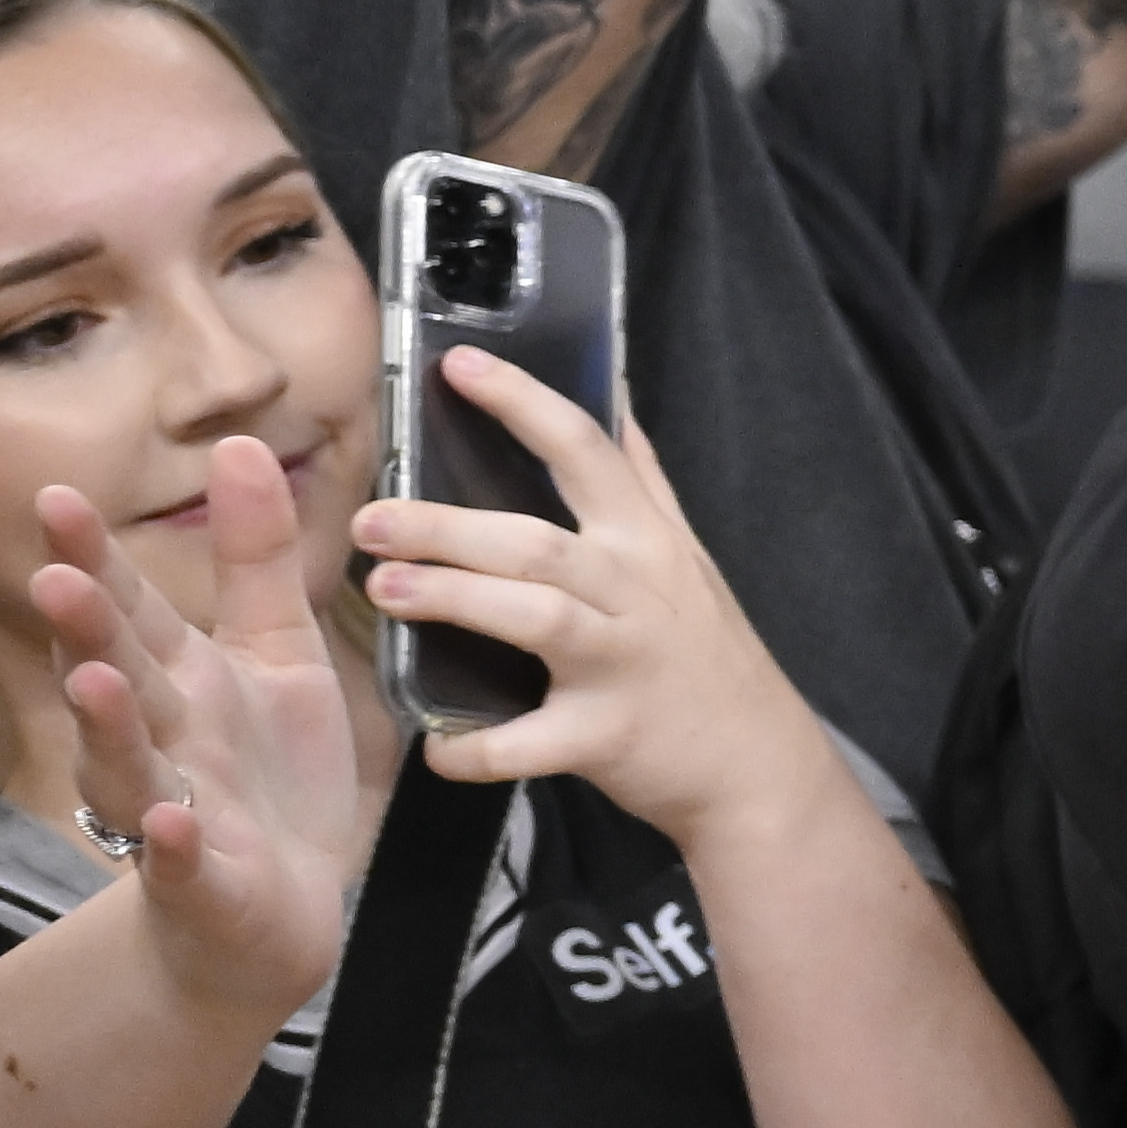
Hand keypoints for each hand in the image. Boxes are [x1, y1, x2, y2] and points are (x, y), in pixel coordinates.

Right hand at [19, 438, 372, 1029]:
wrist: (275, 918)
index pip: (129, 611)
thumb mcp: (277, 650)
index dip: (95, 558)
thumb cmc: (268, 777)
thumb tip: (235, 441)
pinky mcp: (207, 887)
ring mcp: (176, 816)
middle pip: (117, 678)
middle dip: (86, 631)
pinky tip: (170, 823)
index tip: (56, 498)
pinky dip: (176, 846)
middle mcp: (162, 743)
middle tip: (55, 576)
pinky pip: (186, 866)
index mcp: (179, 683)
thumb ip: (255, 555)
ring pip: (130, 768)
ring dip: (109, 727)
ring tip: (92, 680)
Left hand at [353, 355, 844, 856]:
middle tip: (370, 518)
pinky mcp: (606, 736)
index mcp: (646, 539)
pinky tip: (434, 744)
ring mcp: (623, 662)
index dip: (523, 402)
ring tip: (383, 589)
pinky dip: (477, 748)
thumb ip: (642, 482)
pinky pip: (530, 743)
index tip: (458, 366)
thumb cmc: (702, 652)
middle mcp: (636, 590)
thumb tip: (613, 397)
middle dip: (450, 525)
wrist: (756, 761)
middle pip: (539, 541)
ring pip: (536, 618)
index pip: (585, 449)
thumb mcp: (685, 554)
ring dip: (457, 600)